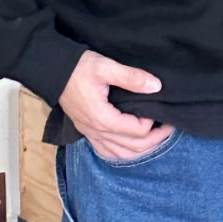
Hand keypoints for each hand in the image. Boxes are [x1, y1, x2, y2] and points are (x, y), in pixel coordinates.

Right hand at [59, 50, 173, 159]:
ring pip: (121, 155)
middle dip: (155, 140)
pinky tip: (131, 144)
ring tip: (155, 137)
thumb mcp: (105, 67)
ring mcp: (90, 134)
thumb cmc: (78, 67)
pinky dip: (122, 152)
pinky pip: (107, 152)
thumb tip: (156, 86)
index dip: (152, 123)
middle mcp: (96, 131)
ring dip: (141, 149)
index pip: (137, 131)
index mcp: (103, 118)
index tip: (158, 109)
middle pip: (133, 148)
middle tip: (169, 127)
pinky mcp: (86, 132)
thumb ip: (131, 77)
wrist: (53, 71)